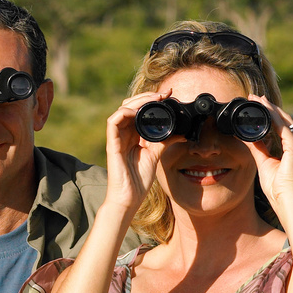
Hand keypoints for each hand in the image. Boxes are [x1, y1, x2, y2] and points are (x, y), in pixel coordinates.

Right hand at [102, 93, 164, 219]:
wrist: (130, 197)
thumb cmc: (139, 179)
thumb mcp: (156, 155)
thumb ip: (165, 141)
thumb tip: (181, 133)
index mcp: (134, 134)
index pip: (139, 110)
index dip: (151, 100)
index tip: (168, 95)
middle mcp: (124, 133)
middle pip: (130, 105)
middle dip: (147, 97)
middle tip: (163, 94)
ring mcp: (117, 137)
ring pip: (122, 109)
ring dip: (137, 101)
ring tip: (153, 100)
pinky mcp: (112, 143)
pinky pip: (113, 121)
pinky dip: (124, 113)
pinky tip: (137, 113)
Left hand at [242, 104, 292, 218]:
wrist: (287, 200)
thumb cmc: (278, 188)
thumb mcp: (264, 163)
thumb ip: (257, 148)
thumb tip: (247, 137)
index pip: (282, 126)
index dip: (270, 114)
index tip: (258, 105)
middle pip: (284, 120)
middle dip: (269, 107)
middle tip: (255, 97)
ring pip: (284, 120)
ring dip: (270, 108)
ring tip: (257, 99)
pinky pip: (283, 127)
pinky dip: (273, 116)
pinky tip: (264, 108)